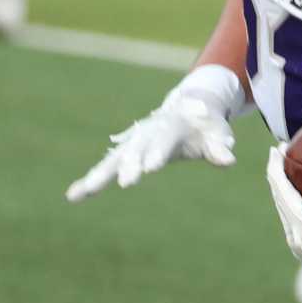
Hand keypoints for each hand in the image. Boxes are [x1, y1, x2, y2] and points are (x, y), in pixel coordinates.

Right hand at [67, 65, 245, 201]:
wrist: (188, 106)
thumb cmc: (206, 124)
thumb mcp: (217, 133)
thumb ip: (220, 147)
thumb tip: (229, 160)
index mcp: (171, 126)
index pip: (163, 141)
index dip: (157, 153)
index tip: (149, 169)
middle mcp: (147, 133)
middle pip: (135, 150)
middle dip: (130, 166)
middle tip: (125, 183)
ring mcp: (133, 142)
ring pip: (114, 159)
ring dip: (99, 175)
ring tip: (83, 192)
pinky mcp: (125, 153)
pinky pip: (106, 167)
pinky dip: (90, 180)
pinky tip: (73, 196)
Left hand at [264, 148, 301, 302]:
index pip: (282, 192)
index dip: (277, 168)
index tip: (276, 149)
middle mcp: (298, 241)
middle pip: (281, 203)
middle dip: (280, 178)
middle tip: (282, 157)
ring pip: (290, 214)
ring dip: (289, 194)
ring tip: (294, 176)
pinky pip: (300, 224)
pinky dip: (300, 207)